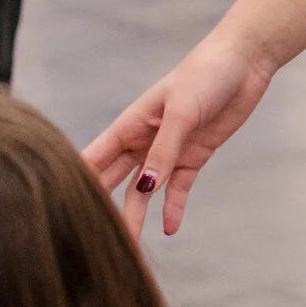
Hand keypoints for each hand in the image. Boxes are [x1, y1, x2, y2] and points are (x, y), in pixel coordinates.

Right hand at [83, 31, 275, 234]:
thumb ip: (164, 150)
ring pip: (145, 189)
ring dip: (138, 213)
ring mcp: (169, 149)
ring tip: (132, 245)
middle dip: (103, 206)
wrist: (244, 61)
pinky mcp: (195, 155)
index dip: (78, 182)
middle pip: (115, 179)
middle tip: (89, 238)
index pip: (95, 158)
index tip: (61, 211)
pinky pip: (179, 187)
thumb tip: (144, 188)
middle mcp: (144, 140)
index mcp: (130, 124)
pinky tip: (170, 228)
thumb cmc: (206, 74)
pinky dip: (174, 206)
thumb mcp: (182, 111)